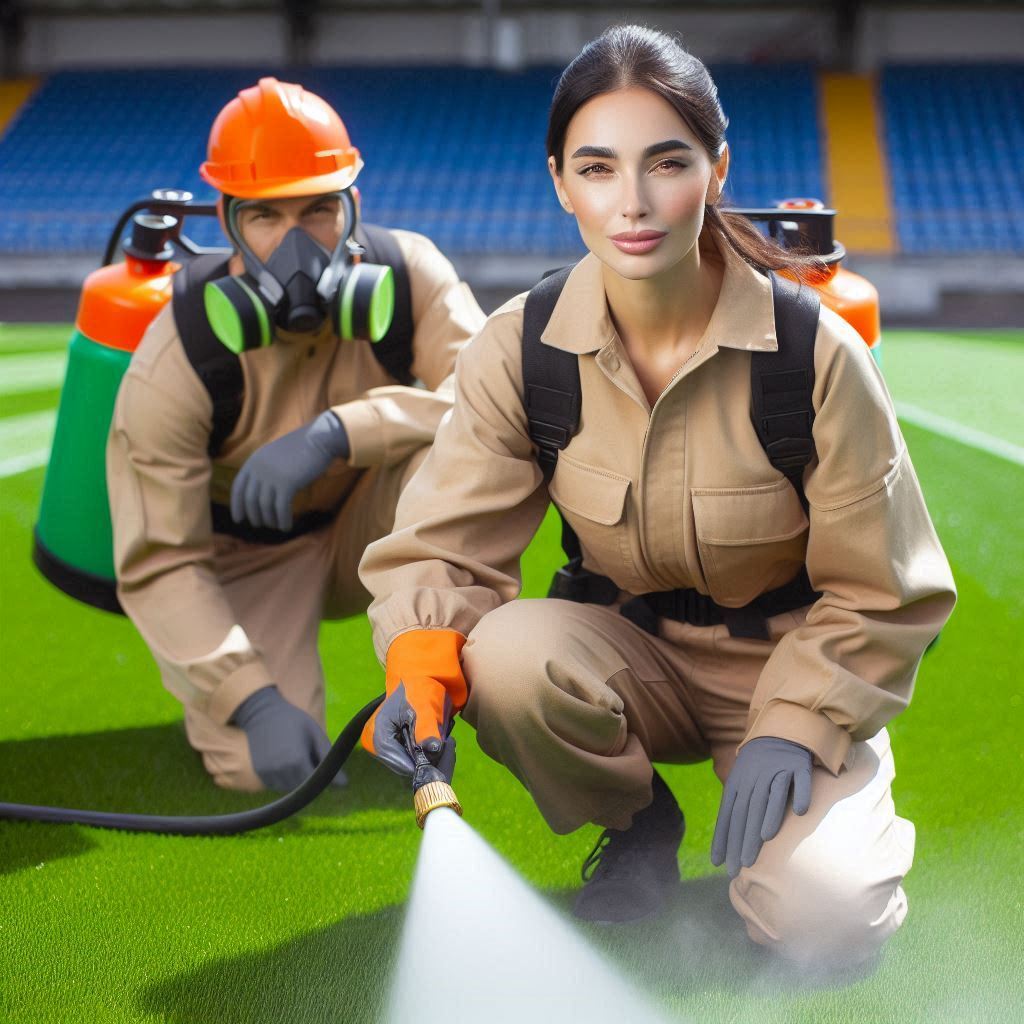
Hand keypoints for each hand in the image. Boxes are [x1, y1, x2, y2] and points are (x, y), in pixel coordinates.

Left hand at [230, 411, 348, 530]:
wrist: (319, 439)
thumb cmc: (301, 448)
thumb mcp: (275, 456)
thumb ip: (265, 470)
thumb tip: (261, 494)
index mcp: (254, 461)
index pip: (238, 487)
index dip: (237, 505)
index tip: (238, 519)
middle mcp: (259, 468)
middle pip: (250, 499)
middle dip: (254, 516)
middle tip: (260, 525)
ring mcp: (272, 476)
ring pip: (265, 506)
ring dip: (269, 520)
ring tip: (276, 526)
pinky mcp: (287, 483)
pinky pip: (281, 508)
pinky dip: (282, 520)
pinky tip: (286, 526)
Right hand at [230, 685, 346, 790]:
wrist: (262, 713)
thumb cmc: (294, 721)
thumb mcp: (315, 734)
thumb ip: (328, 759)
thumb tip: (343, 784)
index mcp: (296, 760)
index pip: (315, 785)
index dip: (322, 778)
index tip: (324, 767)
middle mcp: (281, 771)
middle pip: (303, 788)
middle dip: (310, 778)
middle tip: (310, 758)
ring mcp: (268, 774)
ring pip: (289, 788)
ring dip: (297, 779)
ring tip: (296, 756)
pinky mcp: (260, 774)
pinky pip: (277, 785)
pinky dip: (285, 778)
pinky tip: (285, 760)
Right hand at [361, 630, 467, 779]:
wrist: (419, 678)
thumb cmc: (419, 688)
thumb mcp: (424, 706)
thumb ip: (427, 728)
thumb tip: (433, 750)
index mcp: (377, 736)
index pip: (401, 763)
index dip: (423, 762)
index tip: (443, 750)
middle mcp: (376, 746)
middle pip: (407, 766)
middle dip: (428, 756)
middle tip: (446, 740)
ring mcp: (384, 747)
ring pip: (412, 763)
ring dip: (430, 753)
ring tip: (441, 734)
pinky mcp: (394, 747)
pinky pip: (414, 757)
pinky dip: (427, 749)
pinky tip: (436, 736)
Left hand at [711, 736, 812, 876]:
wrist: (779, 729)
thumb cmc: (758, 764)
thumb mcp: (740, 780)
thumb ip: (735, 805)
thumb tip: (725, 839)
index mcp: (738, 782)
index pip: (728, 813)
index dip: (724, 837)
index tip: (720, 864)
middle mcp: (755, 777)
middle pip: (747, 809)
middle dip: (742, 837)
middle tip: (740, 865)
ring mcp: (777, 769)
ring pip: (771, 796)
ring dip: (768, 818)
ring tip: (764, 840)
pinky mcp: (799, 765)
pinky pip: (801, 780)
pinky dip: (801, 794)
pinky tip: (801, 812)